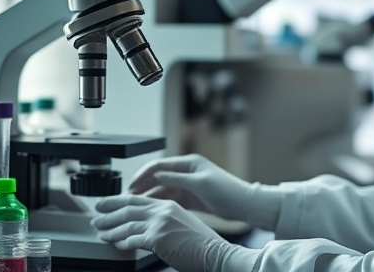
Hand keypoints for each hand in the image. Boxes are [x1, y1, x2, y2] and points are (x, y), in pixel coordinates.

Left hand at [92, 196, 257, 271]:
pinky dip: (122, 242)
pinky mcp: (158, 237)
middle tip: (96, 217)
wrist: (215, 254)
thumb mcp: (181, 225)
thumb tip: (144, 229)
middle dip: (109, 212)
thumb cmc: (201, 246)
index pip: (138, 199)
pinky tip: (116, 245)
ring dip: (111, 228)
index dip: (119, 201)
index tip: (107, 205)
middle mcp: (163, 209)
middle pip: (128, 207)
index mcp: (168, 204)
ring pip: (127, 223)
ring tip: (101, 232)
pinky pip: (133, 239)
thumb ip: (163, 223)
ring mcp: (160, 222)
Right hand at [129, 154, 254, 221]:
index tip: (132, 186)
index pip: (159, 166)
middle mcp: (186, 172)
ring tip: (137, 206)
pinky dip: (160, 203)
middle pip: (158, 177)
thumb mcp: (200, 184)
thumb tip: (156, 175)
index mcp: (189, 163)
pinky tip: (151, 210)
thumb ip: (177, 179)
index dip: (143, 175)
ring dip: (149, 196)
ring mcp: (188, 185)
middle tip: (128, 198)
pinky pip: (170, 199)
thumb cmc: (227, 192)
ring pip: (163, 189)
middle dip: (143, 186)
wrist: (245, 205)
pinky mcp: (191, 198)